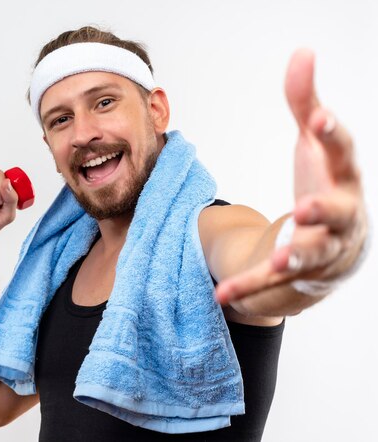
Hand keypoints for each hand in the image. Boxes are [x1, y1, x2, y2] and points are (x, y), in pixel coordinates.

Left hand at [216, 49, 367, 303]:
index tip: (318, 118)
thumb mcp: (316, 144)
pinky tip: (223, 295)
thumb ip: (305, 103)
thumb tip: (302, 52)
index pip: (342, 154)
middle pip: (338, 215)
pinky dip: (250, 286)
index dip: (332, 135)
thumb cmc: (327, 184)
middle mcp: (340, 217)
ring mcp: (323, 249)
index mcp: (342, 178)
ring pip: (312, 255)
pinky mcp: (298, 274)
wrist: (339, 242)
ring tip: (278, 258)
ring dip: (295, 256)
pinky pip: (273, 282)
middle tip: (305, 207)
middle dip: (324, 211)